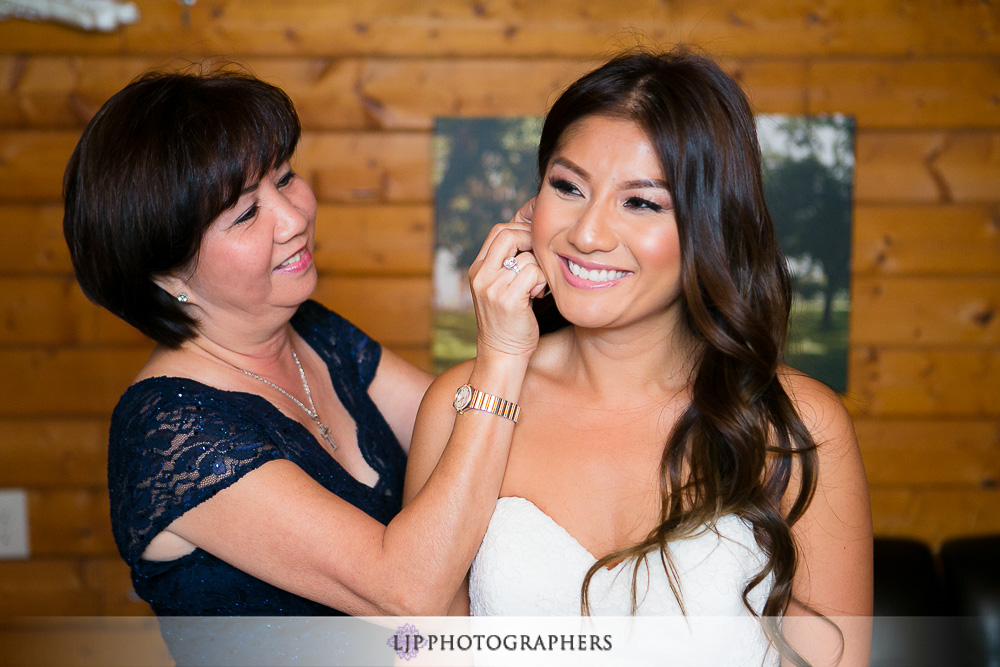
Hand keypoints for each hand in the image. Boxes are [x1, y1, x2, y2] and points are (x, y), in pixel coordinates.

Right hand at [467, 199, 547, 358]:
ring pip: (527, 256)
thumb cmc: (508, 321)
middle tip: (542, 258)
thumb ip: (507, 264)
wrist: (502, 354)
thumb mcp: (499, 288)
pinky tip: (539, 295)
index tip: (536, 243)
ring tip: (538, 285)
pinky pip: (534, 273)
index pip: (499, 230)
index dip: (521, 229)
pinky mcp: (508, 300)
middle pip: (509, 234)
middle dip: (532, 241)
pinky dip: (543, 282)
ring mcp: (493, 287)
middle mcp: (481, 276)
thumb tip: (532, 236)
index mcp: (478, 269)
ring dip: (540, 268)